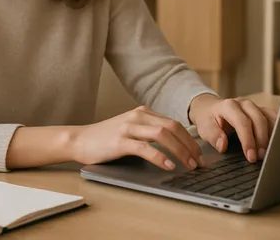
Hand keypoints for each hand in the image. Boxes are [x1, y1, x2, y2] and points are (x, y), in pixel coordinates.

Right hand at [71, 106, 204, 170]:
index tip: (200, 155)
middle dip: (190, 145)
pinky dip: (159, 157)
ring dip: (180, 150)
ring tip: (189, 165)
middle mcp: (138, 116)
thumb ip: (149, 132)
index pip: (174, 123)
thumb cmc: (106, 139)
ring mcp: (128, 127)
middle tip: (200, 162)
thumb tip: (176, 145)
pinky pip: (144, 147)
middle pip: (173, 127)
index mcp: (143, 113)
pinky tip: (168, 166)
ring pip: (162, 135)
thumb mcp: (131, 129)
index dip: (190, 139)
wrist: (79, 140)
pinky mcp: (120, 141)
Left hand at [188, 94, 277, 162]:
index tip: (251, 157)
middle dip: (262, 140)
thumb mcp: (204, 127)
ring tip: (270, 153)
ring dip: (272, 136)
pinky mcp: (261, 110)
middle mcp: (244, 104)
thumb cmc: (208, 119)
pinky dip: (277, 130)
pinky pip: (273, 118)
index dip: (248, 140)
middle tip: (261, 158)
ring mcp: (254, 106)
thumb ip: (213, 136)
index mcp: (229, 106)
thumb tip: (223, 146)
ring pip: (269, 118)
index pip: (242, 122)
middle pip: (259, 119)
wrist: (209, 107)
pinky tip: (277, 143)